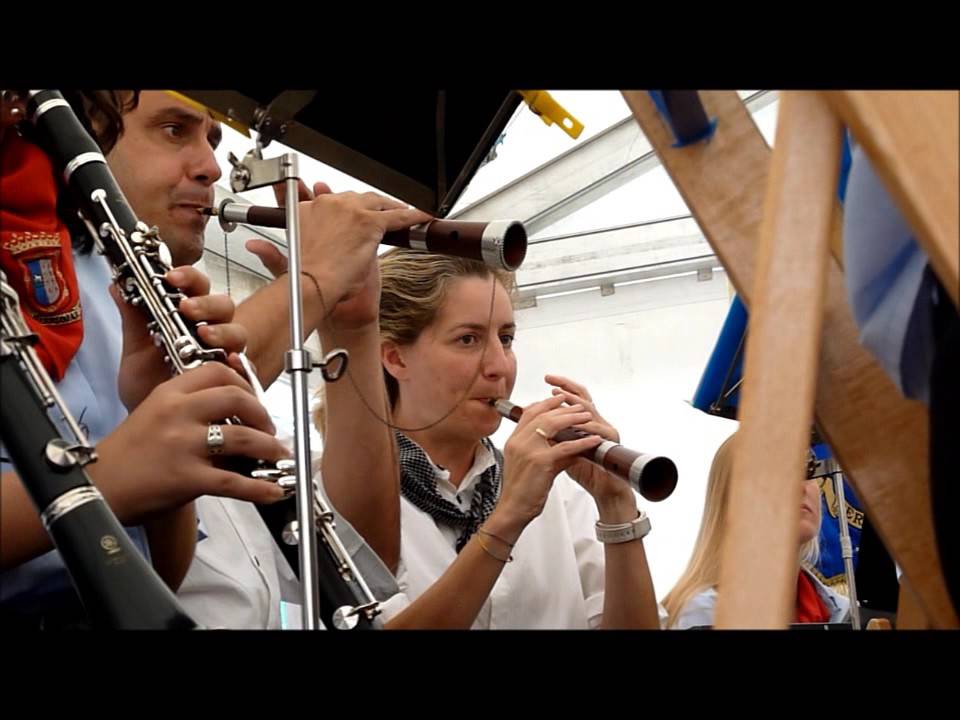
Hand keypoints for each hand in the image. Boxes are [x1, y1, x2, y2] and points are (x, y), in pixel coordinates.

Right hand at [92, 361, 290, 522]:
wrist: (97, 487)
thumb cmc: (127, 454)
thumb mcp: (154, 414)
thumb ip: (190, 407)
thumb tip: (236, 410)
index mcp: (170, 393)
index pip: (218, 372)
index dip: (245, 384)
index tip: (254, 398)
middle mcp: (178, 413)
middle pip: (237, 399)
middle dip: (262, 414)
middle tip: (269, 429)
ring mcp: (183, 445)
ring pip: (243, 438)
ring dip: (269, 448)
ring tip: (277, 455)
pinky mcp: (187, 477)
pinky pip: (234, 481)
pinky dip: (260, 488)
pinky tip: (273, 491)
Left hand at [113, 266, 247, 409]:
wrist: (152, 425)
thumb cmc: (146, 387)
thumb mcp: (134, 351)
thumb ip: (132, 319)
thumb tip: (117, 285)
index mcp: (187, 318)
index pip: (196, 287)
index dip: (188, 277)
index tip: (171, 277)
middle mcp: (210, 332)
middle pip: (223, 305)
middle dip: (207, 304)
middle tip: (188, 308)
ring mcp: (224, 355)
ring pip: (237, 332)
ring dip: (223, 330)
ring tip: (205, 337)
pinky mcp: (234, 380)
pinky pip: (245, 367)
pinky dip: (240, 363)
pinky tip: (228, 362)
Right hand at [492, 394, 602, 533]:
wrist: (512, 509)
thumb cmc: (520, 491)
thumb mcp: (528, 464)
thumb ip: (543, 450)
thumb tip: (564, 442)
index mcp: (513, 440)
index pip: (528, 413)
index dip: (545, 403)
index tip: (559, 398)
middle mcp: (518, 441)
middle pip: (542, 415)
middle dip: (563, 408)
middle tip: (578, 406)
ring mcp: (528, 450)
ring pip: (553, 425)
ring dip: (573, 419)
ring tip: (587, 416)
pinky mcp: (540, 461)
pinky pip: (566, 447)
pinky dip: (582, 442)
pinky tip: (593, 440)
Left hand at [544, 374, 635, 517]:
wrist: (604, 489)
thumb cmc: (585, 471)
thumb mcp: (562, 450)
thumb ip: (553, 436)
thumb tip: (533, 425)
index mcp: (585, 422)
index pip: (574, 398)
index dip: (562, 388)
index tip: (547, 380)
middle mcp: (597, 421)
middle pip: (583, 396)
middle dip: (566, 386)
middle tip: (551, 380)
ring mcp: (606, 429)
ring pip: (590, 408)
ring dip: (573, 401)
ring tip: (560, 395)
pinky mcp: (612, 440)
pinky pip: (597, 429)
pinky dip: (583, 425)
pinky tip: (572, 423)